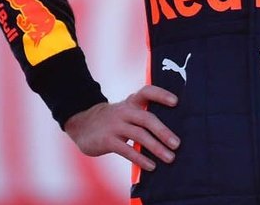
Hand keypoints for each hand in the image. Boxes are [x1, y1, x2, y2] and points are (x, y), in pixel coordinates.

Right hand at [63, 85, 179, 171]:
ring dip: (156, 147)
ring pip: (139, 135)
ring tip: (170, 158)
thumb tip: (171, 134)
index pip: (147, 92)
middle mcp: (124, 111)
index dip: (161, 95)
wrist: (82, 124)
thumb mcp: (126, 112)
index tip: (176, 102)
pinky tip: (151, 166)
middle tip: (177, 144)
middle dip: (163, 131)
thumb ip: (143, 116)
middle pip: (146, 118)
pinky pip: (127, 150)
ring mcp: (115, 125)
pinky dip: (140, 158)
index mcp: (131, 103)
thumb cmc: (113, 121)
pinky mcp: (107, 140)